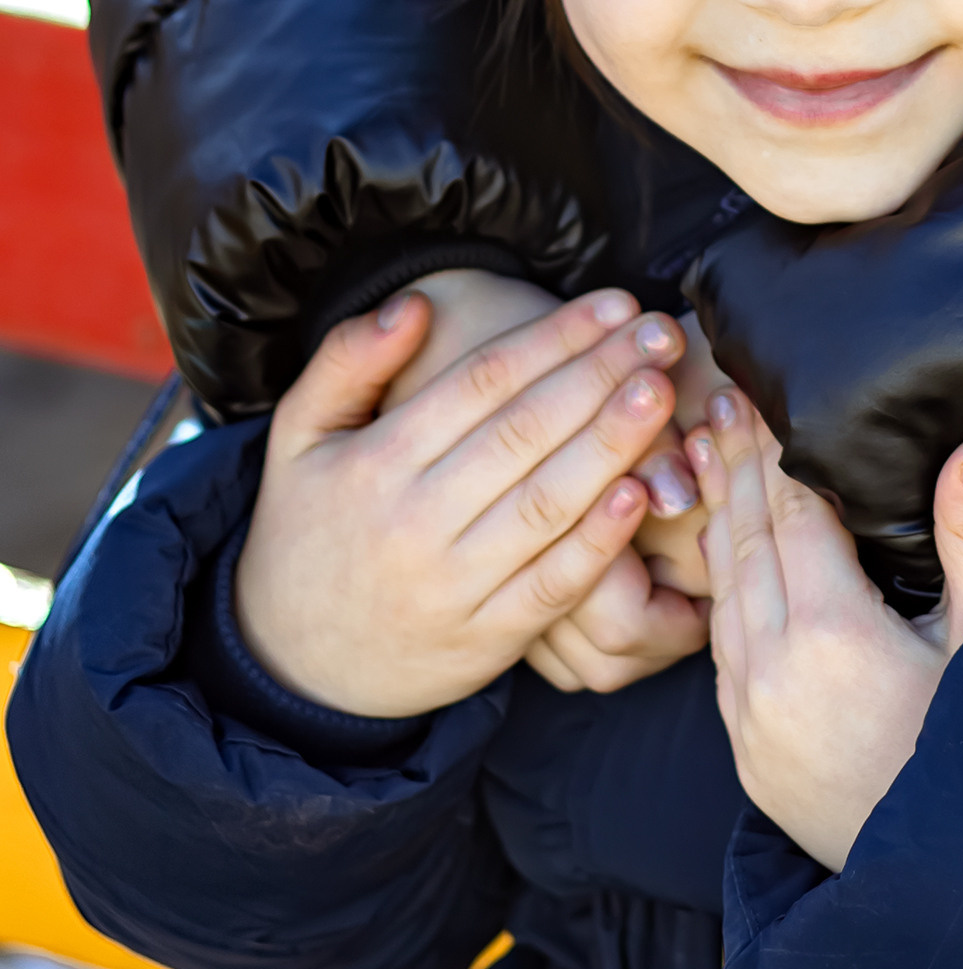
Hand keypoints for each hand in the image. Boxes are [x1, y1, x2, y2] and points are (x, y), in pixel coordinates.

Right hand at [232, 288, 687, 718]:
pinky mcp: (486, 641)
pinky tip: (642, 493)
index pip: (481, 383)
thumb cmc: (311, 529)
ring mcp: (452, 586)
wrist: (295, 664)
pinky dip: (599, 542)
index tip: (614, 304)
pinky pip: (552, 586)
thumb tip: (414, 304)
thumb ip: (346, 361)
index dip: (554, 337)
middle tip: (661, 335)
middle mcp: (414, 523)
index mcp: (375, 464)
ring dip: (613, 446)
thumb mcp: (300, 437)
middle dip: (601, 375)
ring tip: (661, 393)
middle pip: (524, 434)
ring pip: (545, 505)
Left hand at [692, 395, 962, 872]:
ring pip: (721, 592)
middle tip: (715, 400)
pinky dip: (715, 585)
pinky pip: (719, 645)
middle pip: (743, 541)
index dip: (772, 447)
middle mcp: (774, 669)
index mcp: (832, 633)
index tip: (755, 391)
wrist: (952, 886)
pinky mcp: (745, 747)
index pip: (790, 512)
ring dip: (713, 519)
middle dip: (731, 466)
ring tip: (704, 455)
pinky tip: (717, 554)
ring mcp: (750, 712)